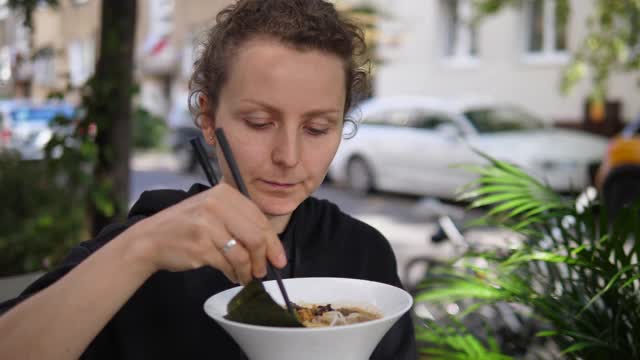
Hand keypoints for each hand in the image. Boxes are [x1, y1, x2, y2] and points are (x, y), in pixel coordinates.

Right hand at [118, 183, 286, 283]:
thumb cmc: (186, 227)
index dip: (273, 241)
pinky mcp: (201, 246)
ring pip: (243, 254)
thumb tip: (270, 247)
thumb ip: (239, 221)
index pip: (259, 218)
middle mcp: (216, 205)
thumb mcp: (212, 211)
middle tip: (265, 271)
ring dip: (248, 271)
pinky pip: (228, 265)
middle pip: (256, 236)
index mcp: (223, 193)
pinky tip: (233, 276)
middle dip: (264, 258)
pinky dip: (235, 274)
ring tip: (246, 276)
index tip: (279, 258)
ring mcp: (207, 225)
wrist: (150, 239)